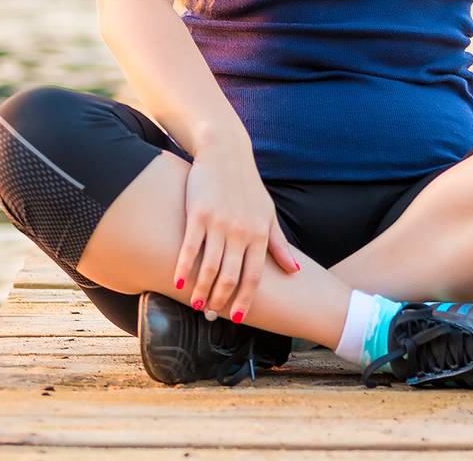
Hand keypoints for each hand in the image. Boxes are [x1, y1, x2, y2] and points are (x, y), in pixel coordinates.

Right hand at [174, 138, 300, 323]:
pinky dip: (182, 268)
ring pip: (210, 266)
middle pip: (232, 275)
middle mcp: (242, 231)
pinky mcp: (198, 215)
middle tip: (213, 316)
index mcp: (260, 233)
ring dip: (202, 290)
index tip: (240, 318)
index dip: (247, 298)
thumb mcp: (268, 214)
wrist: (225, 154)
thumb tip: (296, 269)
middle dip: (223, 300)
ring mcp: (219, 223)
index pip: (255, 274)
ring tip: (197, 306)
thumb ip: (279, 244)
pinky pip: (189, 248)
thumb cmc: (248, 188)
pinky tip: (177, 283)